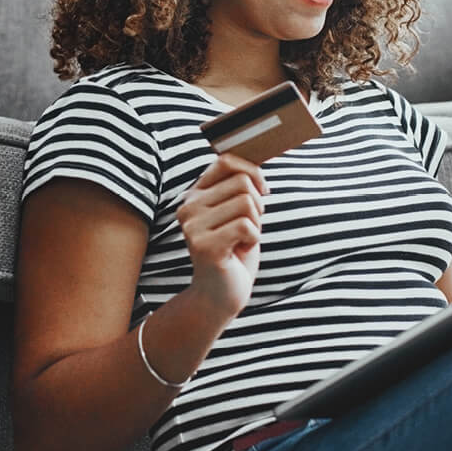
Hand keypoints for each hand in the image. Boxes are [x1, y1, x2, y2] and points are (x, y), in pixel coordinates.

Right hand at [176, 153, 268, 318]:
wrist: (220, 295)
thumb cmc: (234, 251)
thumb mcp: (236, 213)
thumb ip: (241, 187)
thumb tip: (261, 155)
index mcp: (195, 194)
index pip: (226, 161)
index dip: (253, 171)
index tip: (263, 191)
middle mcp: (188, 206)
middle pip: (243, 182)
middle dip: (258, 205)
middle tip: (248, 228)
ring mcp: (193, 226)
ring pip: (247, 203)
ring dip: (255, 224)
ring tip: (241, 240)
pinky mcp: (204, 245)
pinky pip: (247, 226)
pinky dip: (253, 239)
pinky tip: (239, 251)